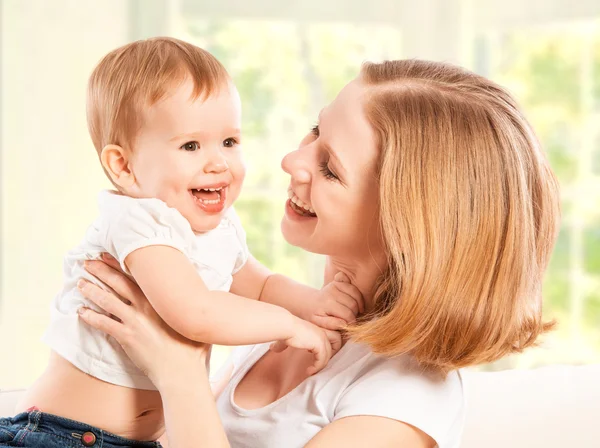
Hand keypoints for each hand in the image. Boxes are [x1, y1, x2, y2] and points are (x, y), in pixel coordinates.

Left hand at [77, 254, 209, 388]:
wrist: (182, 371)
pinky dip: (90, 316)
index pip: (137, 275)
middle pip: (118, 282)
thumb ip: (186, 305)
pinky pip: (103, 323)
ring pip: (107, 300)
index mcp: (161, 299)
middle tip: (87, 262)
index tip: (108, 254)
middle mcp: (146, 305)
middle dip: (101, 270)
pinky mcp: (127, 337)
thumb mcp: (191, 320)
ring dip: (92, 290)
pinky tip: (81, 311)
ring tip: (80, 283)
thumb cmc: (192, 347)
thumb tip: (194, 294)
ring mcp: (135, 321)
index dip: (120, 264)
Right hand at [270, 317, 341, 375]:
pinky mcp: (320, 345)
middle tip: (317, 365)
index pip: (332, 339)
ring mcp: (322, 338)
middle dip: (327, 357)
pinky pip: (322, 360)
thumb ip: (286, 343)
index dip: (326, 349)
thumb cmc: (284, 329)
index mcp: (318, 329)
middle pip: (335, 346)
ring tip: (312, 371)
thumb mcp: (288, 337)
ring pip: (329, 356)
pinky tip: (309, 370)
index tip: (315, 358)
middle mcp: (323, 332)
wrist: (285, 326)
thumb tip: (273, 348)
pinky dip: (317, 367)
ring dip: (321, 366)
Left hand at [300, 272, 364, 329]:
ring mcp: (335, 285)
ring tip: (354, 312)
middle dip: (355, 313)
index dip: (351, 321)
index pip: (347, 314)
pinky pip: (354, 288)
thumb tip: (344, 324)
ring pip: (356, 295)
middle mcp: (331, 292)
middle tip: (351, 319)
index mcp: (327, 304)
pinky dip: (357, 296)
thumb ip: (331, 324)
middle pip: (353, 304)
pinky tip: (355, 303)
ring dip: (358, 305)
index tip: (350, 325)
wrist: (309, 303)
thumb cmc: (315, 316)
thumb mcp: (319, 323)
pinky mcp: (338, 281)